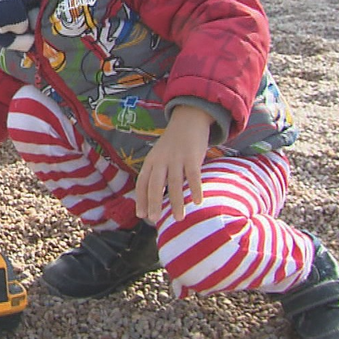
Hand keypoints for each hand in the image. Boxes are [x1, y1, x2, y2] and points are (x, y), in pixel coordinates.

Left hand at [134, 106, 211, 223]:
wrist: (188, 119)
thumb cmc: (173, 144)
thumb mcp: (159, 156)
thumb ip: (157, 174)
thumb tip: (154, 200)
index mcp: (151, 161)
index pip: (142, 182)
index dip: (141, 199)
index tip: (142, 214)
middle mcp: (161, 160)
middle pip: (155, 184)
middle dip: (154, 202)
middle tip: (154, 219)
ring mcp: (177, 158)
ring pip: (174, 183)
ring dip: (176, 202)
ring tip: (179, 218)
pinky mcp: (192, 156)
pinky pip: (193, 176)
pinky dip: (195, 189)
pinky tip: (197, 202)